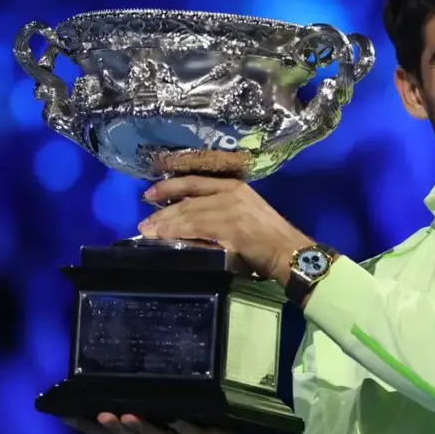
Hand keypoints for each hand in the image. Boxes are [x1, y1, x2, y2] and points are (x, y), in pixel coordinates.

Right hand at [65, 413, 251, 433]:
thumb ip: (144, 418)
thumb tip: (121, 389)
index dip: (85, 428)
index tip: (63, 415)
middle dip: (112, 427)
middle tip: (98, 414)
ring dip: (141, 428)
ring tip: (126, 415)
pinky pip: (192, 432)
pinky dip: (184, 426)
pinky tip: (177, 416)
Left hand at [139, 177, 311, 284]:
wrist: (289, 252)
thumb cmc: (269, 238)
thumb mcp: (244, 213)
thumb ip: (220, 212)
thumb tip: (189, 219)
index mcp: (235, 186)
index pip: (194, 181)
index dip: (169, 186)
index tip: (150, 194)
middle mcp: (231, 193)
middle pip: (187, 199)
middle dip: (162, 211)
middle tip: (144, 222)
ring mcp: (230, 211)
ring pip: (188, 214)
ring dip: (165, 224)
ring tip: (148, 232)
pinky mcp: (230, 230)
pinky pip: (196, 230)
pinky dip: (177, 233)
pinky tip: (164, 237)